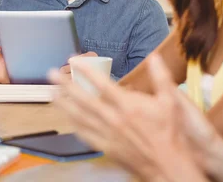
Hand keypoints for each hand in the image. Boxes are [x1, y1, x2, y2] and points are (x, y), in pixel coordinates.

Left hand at [48, 55, 213, 180]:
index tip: (74, 60)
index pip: (102, 84)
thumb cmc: (170, 133)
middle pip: (84, 99)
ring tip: (51, 93)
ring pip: (80, 117)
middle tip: (51, 74)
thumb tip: (154, 57)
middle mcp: (114, 119)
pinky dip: (74, 125)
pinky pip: (85, 135)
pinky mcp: (107, 148)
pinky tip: (67, 117)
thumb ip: (161, 78)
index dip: (86, 71)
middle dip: (65, 85)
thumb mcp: (171, 102)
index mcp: (128, 106)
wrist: (168, 165)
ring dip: (64, 104)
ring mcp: (108, 135)